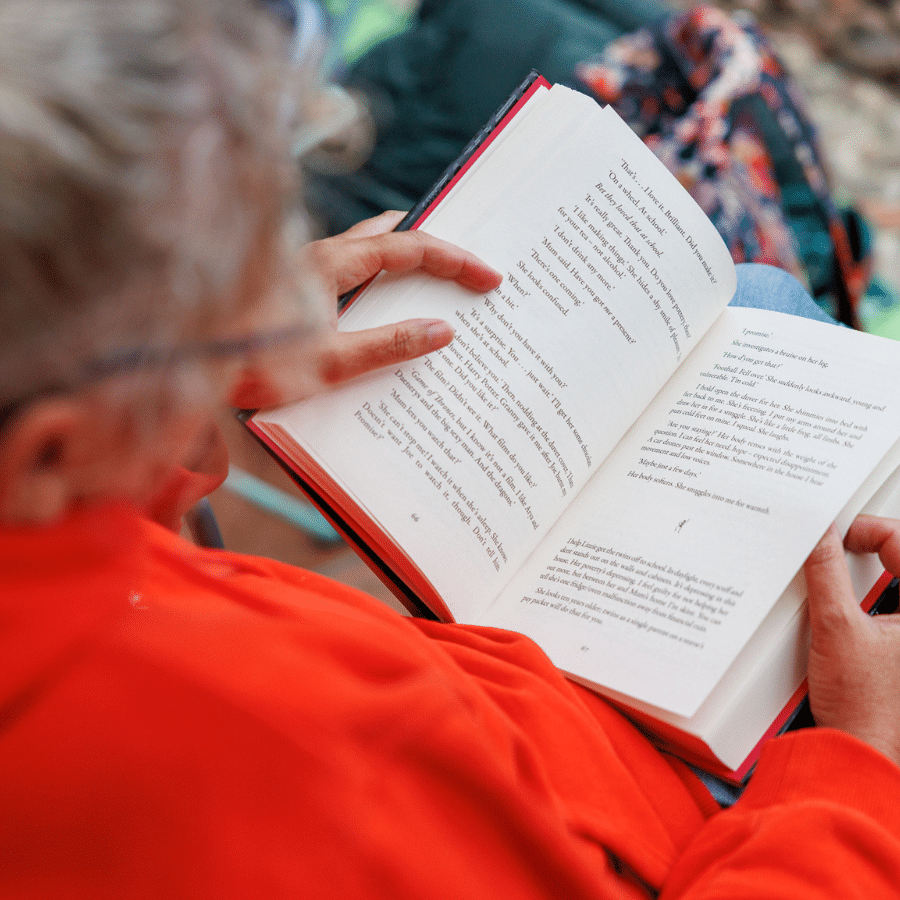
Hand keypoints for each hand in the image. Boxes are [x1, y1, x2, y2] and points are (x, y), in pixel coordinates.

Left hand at [228, 211, 501, 407]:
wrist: (182, 361)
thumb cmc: (250, 361)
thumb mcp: (329, 360)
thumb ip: (386, 344)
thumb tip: (441, 330)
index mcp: (333, 263)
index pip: (409, 246)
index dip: (454, 259)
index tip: (487, 276)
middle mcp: (318, 257)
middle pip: (387, 235)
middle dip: (429, 246)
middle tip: (461, 266)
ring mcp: (303, 272)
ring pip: (364, 252)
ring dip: (401, 263)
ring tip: (430, 286)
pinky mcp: (292, 292)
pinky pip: (345, 275)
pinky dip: (375, 283)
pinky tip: (378, 314)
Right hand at [803, 515, 899, 764]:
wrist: (863, 750)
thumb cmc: (864, 705)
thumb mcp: (834, 626)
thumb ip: (824, 571)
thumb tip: (817, 535)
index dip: (867, 530)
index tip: (836, 534)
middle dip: (872, 544)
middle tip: (839, 543)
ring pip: (896, 582)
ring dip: (873, 569)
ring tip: (842, 568)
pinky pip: (890, 607)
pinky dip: (872, 595)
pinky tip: (846, 603)